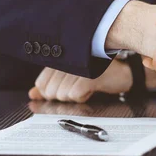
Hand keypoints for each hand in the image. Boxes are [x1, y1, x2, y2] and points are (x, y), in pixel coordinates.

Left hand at [28, 59, 155, 102]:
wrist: (123, 73)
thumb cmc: (97, 74)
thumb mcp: (70, 78)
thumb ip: (50, 85)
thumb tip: (33, 94)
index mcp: (60, 58)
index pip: (41, 84)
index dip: (52, 92)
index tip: (67, 87)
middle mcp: (66, 60)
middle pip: (50, 92)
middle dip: (64, 95)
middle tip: (78, 86)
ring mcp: (77, 68)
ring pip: (62, 95)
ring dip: (75, 97)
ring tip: (86, 86)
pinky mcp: (89, 76)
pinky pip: (75, 95)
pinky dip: (83, 97)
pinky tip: (91, 89)